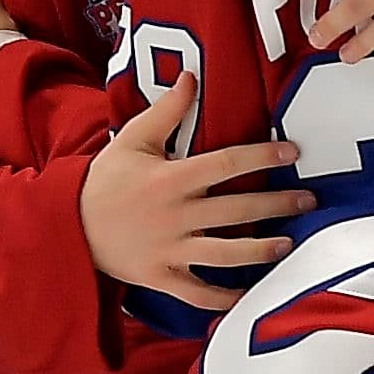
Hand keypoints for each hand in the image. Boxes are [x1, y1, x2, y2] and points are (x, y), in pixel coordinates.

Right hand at [82, 73, 312, 310]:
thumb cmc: (104, 181)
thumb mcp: (133, 140)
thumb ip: (167, 110)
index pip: (227, 164)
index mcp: (171, 180)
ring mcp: (169, 250)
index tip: (293, 152)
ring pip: (224, 254)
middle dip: (277, 205)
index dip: (262, 156)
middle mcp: (175, 216)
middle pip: (237, 210)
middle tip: (310, 201)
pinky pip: (196, 293)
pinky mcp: (160, 278)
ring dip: (261, 251)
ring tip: (289, 245)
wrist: (63, 227)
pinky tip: (248, 297)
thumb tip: (191, 75)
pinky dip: (222, 299)